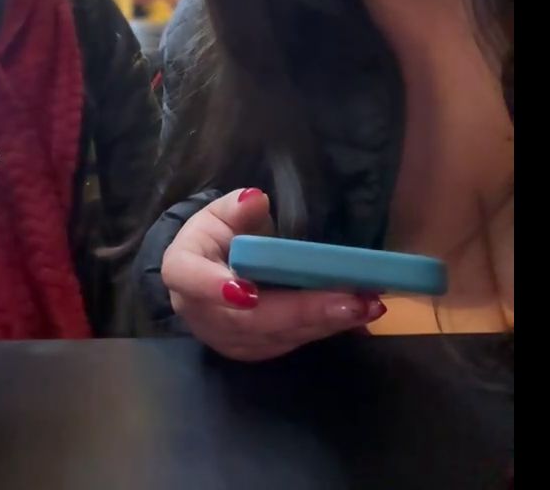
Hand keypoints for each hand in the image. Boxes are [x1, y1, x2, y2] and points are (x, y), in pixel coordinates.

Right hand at [160, 187, 385, 360]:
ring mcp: (228, 339)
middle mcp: (201, 313)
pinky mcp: (256, 350)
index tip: (248, 292)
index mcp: (182, 271)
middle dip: (303, 310)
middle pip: (250, 320)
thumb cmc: (214, 236)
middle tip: (350, 299)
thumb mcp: (219, 213)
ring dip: (325, 322)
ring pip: (277, 336)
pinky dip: (326, 329)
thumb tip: (255, 199)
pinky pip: (291, 343)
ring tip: (367, 304)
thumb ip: (235, 208)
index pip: (191, 280)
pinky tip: (358, 315)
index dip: (216, 288)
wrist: (207, 271)